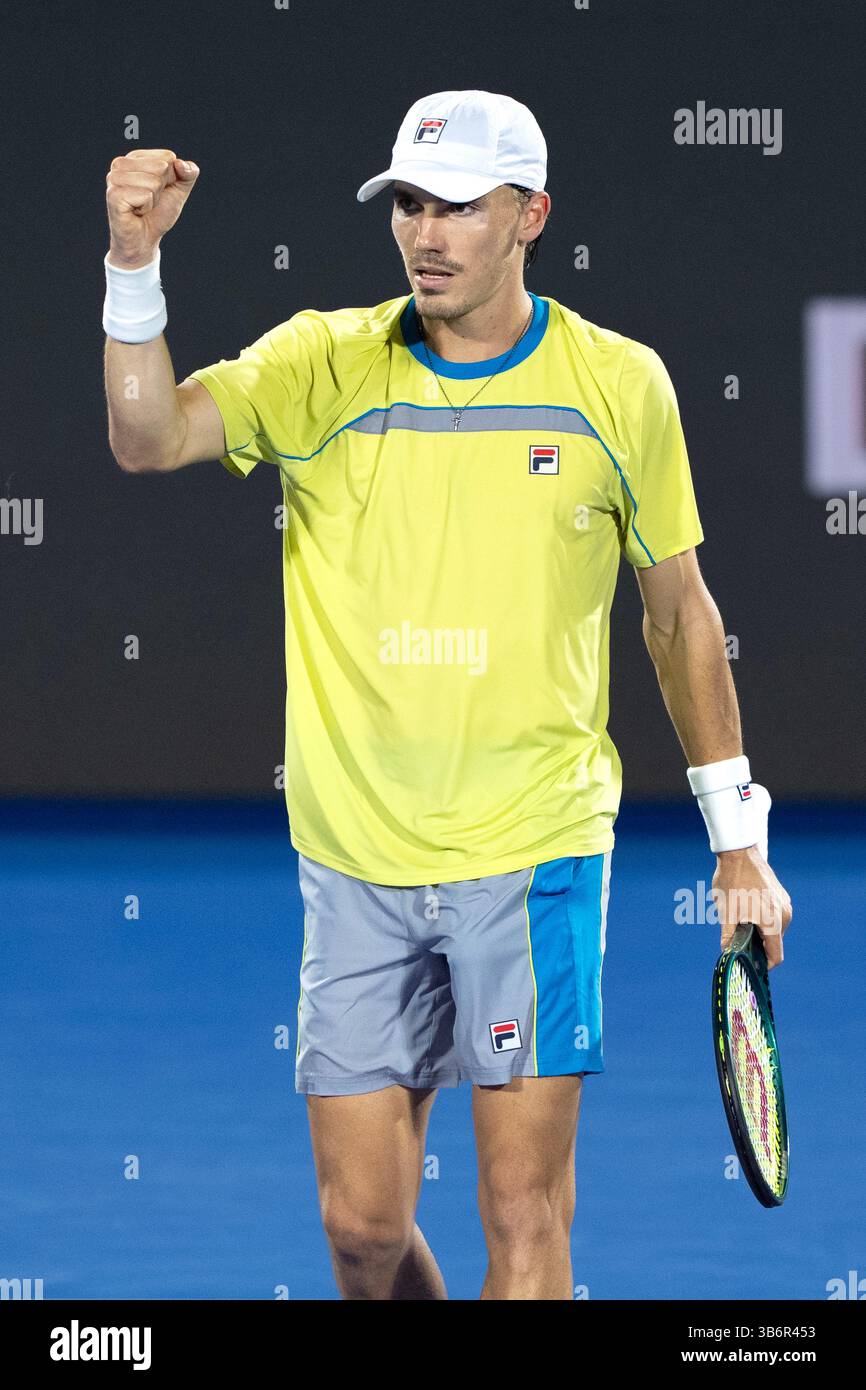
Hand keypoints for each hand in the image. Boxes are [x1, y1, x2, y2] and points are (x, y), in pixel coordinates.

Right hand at [105, 149, 199, 268]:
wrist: (144, 240)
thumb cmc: (158, 213)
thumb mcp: (179, 190)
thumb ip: (189, 173)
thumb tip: (181, 163)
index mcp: (135, 157)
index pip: (168, 157)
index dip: (170, 179)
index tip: (157, 192)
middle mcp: (120, 164)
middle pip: (162, 168)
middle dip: (162, 189)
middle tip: (148, 201)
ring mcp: (114, 178)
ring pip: (154, 182)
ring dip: (153, 200)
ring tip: (142, 207)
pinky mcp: (114, 194)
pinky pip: (146, 195)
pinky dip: (147, 207)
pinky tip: (136, 212)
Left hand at [712, 844, 792, 967]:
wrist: (739, 852)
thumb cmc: (731, 882)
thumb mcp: (726, 913)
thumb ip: (729, 938)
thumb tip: (727, 955)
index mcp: (773, 923)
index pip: (776, 956)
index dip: (763, 965)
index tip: (750, 965)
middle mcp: (784, 915)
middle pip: (773, 942)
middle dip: (757, 944)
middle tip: (737, 937)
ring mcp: (784, 904)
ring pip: (774, 928)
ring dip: (759, 929)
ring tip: (739, 916)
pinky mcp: (781, 896)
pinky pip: (774, 915)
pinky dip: (762, 918)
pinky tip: (746, 906)